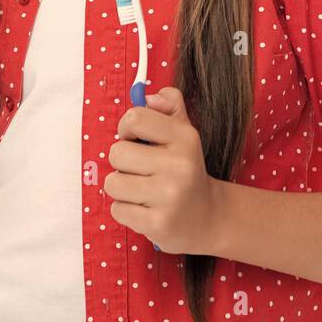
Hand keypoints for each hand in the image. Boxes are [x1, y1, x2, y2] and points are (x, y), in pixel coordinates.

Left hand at [105, 86, 223, 255]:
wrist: (209, 217)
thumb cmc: (186, 169)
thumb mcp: (184, 133)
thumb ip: (169, 106)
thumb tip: (147, 97)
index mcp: (185, 137)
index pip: (134, 118)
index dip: (126, 129)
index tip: (135, 140)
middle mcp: (179, 165)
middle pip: (117, 153)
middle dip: (123, 163)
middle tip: (141, 171)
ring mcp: (169, 196)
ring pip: (112, 183)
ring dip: (122, 189)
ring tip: (143, 191)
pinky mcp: (158, 224)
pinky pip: (117, 210)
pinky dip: (126, 211)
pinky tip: (146, 209)